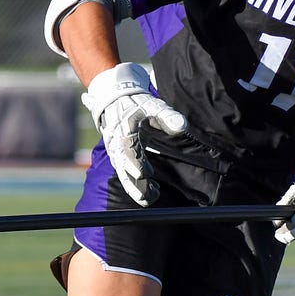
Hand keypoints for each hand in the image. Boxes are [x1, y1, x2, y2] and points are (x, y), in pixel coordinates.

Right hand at [82, 62, 187, 205]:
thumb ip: (167, 116)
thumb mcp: (153, 105)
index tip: (146, 176)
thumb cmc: (135, 101)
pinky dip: (132, 180)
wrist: (113, 97)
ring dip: (133, 185)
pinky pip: (122, 169)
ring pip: (122, 172)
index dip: (136, 165)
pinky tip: (146, 187)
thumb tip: (182, 126)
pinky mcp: (116, 153)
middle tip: (147, 199)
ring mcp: (114, 150)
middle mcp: (116, 144)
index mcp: (124, 132)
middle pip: (124, 169)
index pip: (129, 152)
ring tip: (148, 198)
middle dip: (135, 184)